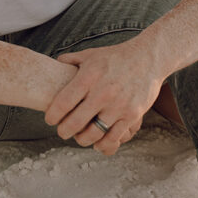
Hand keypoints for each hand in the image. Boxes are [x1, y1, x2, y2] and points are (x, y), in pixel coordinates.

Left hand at [44, 39, 163, 155]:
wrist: (147, 58)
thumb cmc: (116, 57)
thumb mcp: (92, 54)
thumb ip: (71, 59)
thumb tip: (56, 63)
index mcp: (89, 76)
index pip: (62, 103)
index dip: (52, 116)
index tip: (50, 120)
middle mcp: (102, 92)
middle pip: (74, 123)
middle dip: (64, 131)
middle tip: (62, 131)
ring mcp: (118, 105)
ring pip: (92, 134)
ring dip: (82, 139)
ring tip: (79, 136)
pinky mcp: (132, 114)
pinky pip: (112, 138)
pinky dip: (102, 144)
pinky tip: (97, 141)